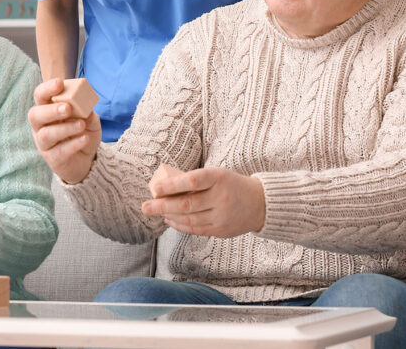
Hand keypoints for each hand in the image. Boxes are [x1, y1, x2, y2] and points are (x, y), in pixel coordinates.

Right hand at [27, 78, 100, 184]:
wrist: (87, 158)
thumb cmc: (83, 132)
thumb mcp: (89, 119)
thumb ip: (87, 112)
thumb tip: (86, 109)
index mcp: (47, 109)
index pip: (40, 96)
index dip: (47, 88)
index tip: (59, 83)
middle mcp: (41, 126)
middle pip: (34, 115)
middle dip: (50, 110)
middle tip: (67, 108)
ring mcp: (44, 144)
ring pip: (46, 135)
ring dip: (64, 128)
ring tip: (81, 125)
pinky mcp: (52, 159)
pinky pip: (58, 152)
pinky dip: (73, 144)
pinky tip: (84, 138)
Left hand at [141, 167, 265, 237]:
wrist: (260, 204)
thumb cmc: (231, 184)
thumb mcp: (216, 175)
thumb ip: (195, 181)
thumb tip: (164, 188)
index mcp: (219, 178)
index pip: (193, 181)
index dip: (172, 185)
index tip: (155, 187)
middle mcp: (221, 198)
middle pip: (187, 204)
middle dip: (162, 206)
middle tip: (145, 207)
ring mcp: (222, 216)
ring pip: (189, 219)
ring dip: (169, 216)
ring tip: (155, 211)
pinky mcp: (221, 230)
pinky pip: (196, 229)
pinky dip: (180, 225)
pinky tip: (170, 220)